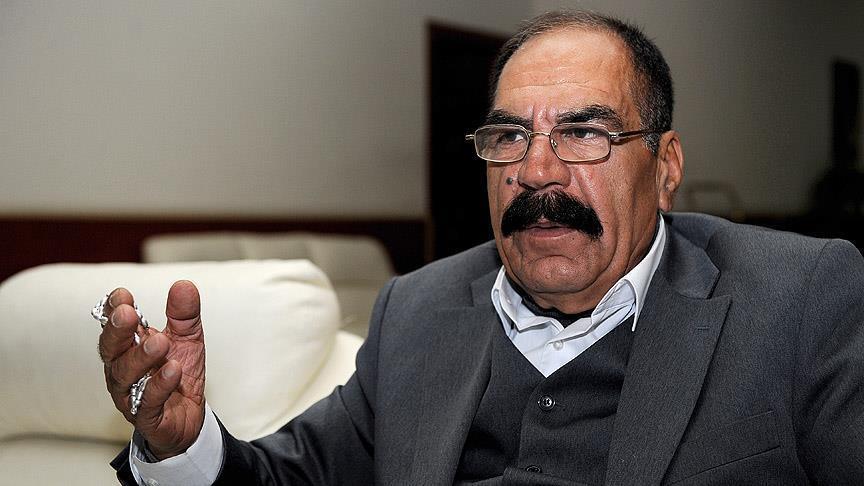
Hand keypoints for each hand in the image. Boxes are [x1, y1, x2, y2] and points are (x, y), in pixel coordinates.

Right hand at [98, 280, 205, 459]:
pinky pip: (148, 402)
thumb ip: (184, 314)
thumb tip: (184, 285)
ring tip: (160, 343)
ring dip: (141, 357)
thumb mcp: (187, 339)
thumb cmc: (178, 374)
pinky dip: (160, 385)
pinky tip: (173, 370)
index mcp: (128, 347)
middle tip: (127, 314)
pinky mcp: (147, 418)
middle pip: (111, 350)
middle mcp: (122, 370)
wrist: (189, 417)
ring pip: (125, 376)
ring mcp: (131, 395)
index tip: (122, 295)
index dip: (114, 310)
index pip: (114, 326)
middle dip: (117, 331)